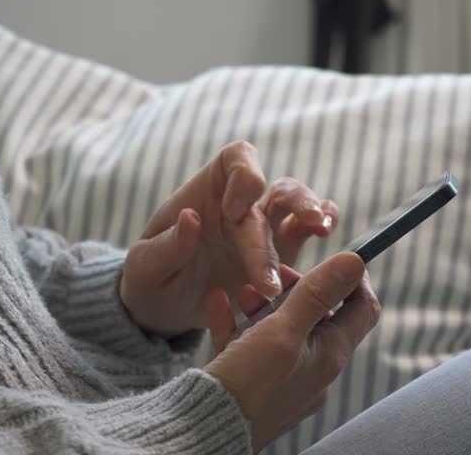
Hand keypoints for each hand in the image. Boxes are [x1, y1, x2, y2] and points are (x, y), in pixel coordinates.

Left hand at [120, 141, 337, 336]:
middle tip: (307, 225)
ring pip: (298, 205)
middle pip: (276, 187)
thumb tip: (191, 218)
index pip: (237, 159)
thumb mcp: (144, 268)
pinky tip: (327, 232)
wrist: (166, 310)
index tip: (234, 211)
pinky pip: (305, 233)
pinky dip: (322, 225)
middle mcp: (240, 204)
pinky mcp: (280, 255)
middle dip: (293, 205)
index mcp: (208, 192)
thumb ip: (166, 246)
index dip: (244, 177)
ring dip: (312, 212)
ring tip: (322, 228)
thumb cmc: (150, 279)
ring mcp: (264, 229)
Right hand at [204, 252, 380, 452]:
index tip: (331, 262)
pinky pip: (249, 346)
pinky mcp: (254, 386)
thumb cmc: (249, 384)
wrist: (204, 432)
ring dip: (263, 304)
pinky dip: (236, 323)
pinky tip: (217, 303)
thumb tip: (354, 262)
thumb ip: (317, 295)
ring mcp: (285, 379)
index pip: (362, 310)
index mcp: (330, 356)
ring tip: (242, 291)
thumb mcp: (285, 330)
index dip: (351, 281)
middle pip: (318, 316)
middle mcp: (314, 369)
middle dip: (296, 289)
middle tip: (274, 275)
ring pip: (281, 329)